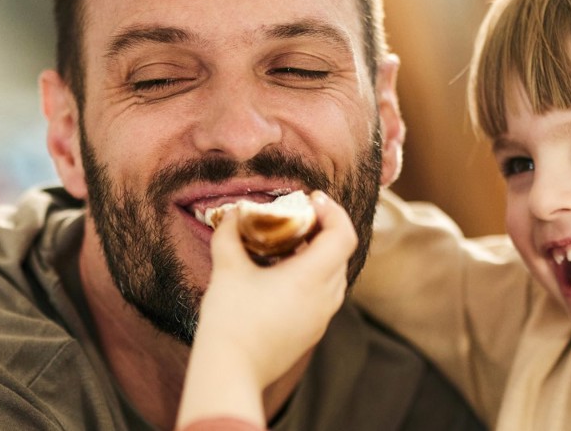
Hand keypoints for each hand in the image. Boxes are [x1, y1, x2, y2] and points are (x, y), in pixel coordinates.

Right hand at [175, 192, 356, 428]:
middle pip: (341, 254)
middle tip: (297, 219)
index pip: (344, 235)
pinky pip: (323, 298)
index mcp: (312, 277)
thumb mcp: (226, 269)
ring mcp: (321, 319)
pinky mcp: (311, 334)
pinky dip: (312, 280)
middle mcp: (325, 298)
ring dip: (319, 257)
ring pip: (334, 278)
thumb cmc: (231, 319)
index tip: (311, 201)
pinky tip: (282, 280)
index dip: (333, 212)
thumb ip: (229, 235)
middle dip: (323, 231)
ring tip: (288, 249)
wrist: (231, 370)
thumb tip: (231, 215)